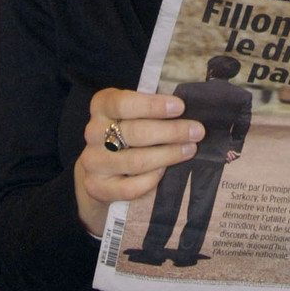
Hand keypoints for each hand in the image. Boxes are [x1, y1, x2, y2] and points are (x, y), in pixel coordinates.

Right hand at [74, 88, 202, 236]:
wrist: (101, 166)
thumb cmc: (127, 130)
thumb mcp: (133, 112)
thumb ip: (153, 109)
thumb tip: (190, 109)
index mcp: (101, 105)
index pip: (123, 103)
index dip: (153, 105)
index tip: (180, 107)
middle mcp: (93, 132)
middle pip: (135, 133)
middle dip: (171, 132)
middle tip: (197, 131)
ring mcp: (93, 161)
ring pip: (136, 161)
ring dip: (168, 155)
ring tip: (190, 149)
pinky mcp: (97, 187)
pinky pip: (129, 187)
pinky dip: (152, 179)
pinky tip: (165, 171)